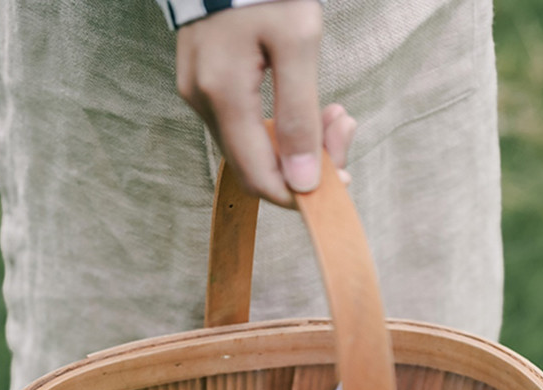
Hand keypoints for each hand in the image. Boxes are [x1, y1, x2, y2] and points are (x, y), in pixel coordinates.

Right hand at [176, 0, 355, 206]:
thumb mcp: (297, 42)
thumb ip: (299, 117)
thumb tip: (304, 182)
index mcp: (222, 95)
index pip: (260, 178)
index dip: (300, 194)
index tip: (342, 178)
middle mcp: (202, 102)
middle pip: (257, 168)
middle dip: (306, 162)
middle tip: (344, 129)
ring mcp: (199, 94)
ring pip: (253, 148)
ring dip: (299, 141)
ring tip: (335, 112)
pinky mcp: (205, 84)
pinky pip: (245, 126)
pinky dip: (281, 124)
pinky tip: (309, 104)